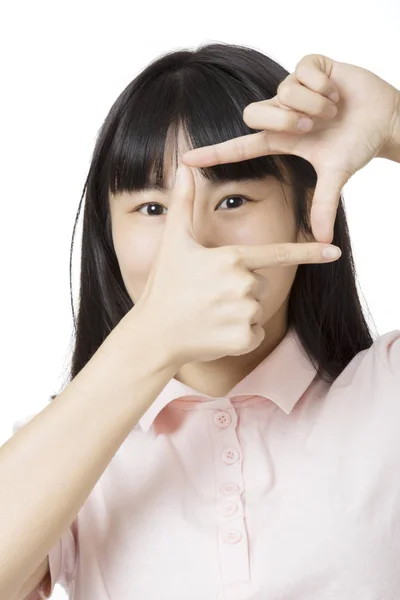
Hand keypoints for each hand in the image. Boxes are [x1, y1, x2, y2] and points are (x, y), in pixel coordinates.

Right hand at [135, 164, 341, 367]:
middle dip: (240, 290)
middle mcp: (243, 284)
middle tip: (208, 296)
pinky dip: (240, 337)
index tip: (334, 252)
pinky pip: (256, 334)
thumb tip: (184, 168)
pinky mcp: (243, 339)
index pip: (278, 253)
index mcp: (232, 258)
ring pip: (257, 309)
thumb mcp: (174, 242)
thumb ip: (184, 203)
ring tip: (209, 315)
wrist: (154, 334)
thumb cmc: (164, 286)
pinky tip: (215, 333)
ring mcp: (244, 313)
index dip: (308, 251)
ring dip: (239, 314)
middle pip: (260, 284)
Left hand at [182, 54, 399, 243]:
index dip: (214, 154)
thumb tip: (324, 241)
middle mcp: (281, 113)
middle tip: (313, 127)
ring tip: (333, 110)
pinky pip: (303, 71)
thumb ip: (324, 205)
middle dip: (286, 120)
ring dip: (314, 104)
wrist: (385, 118)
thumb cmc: (356, 143)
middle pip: (254, 112)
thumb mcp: (337, 174)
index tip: (186, 161)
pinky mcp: (310, 65)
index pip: (240, 147)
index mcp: (281, 139)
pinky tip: (337, 91)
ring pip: (283, 91)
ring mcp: (293, 88)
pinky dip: (324, 85)